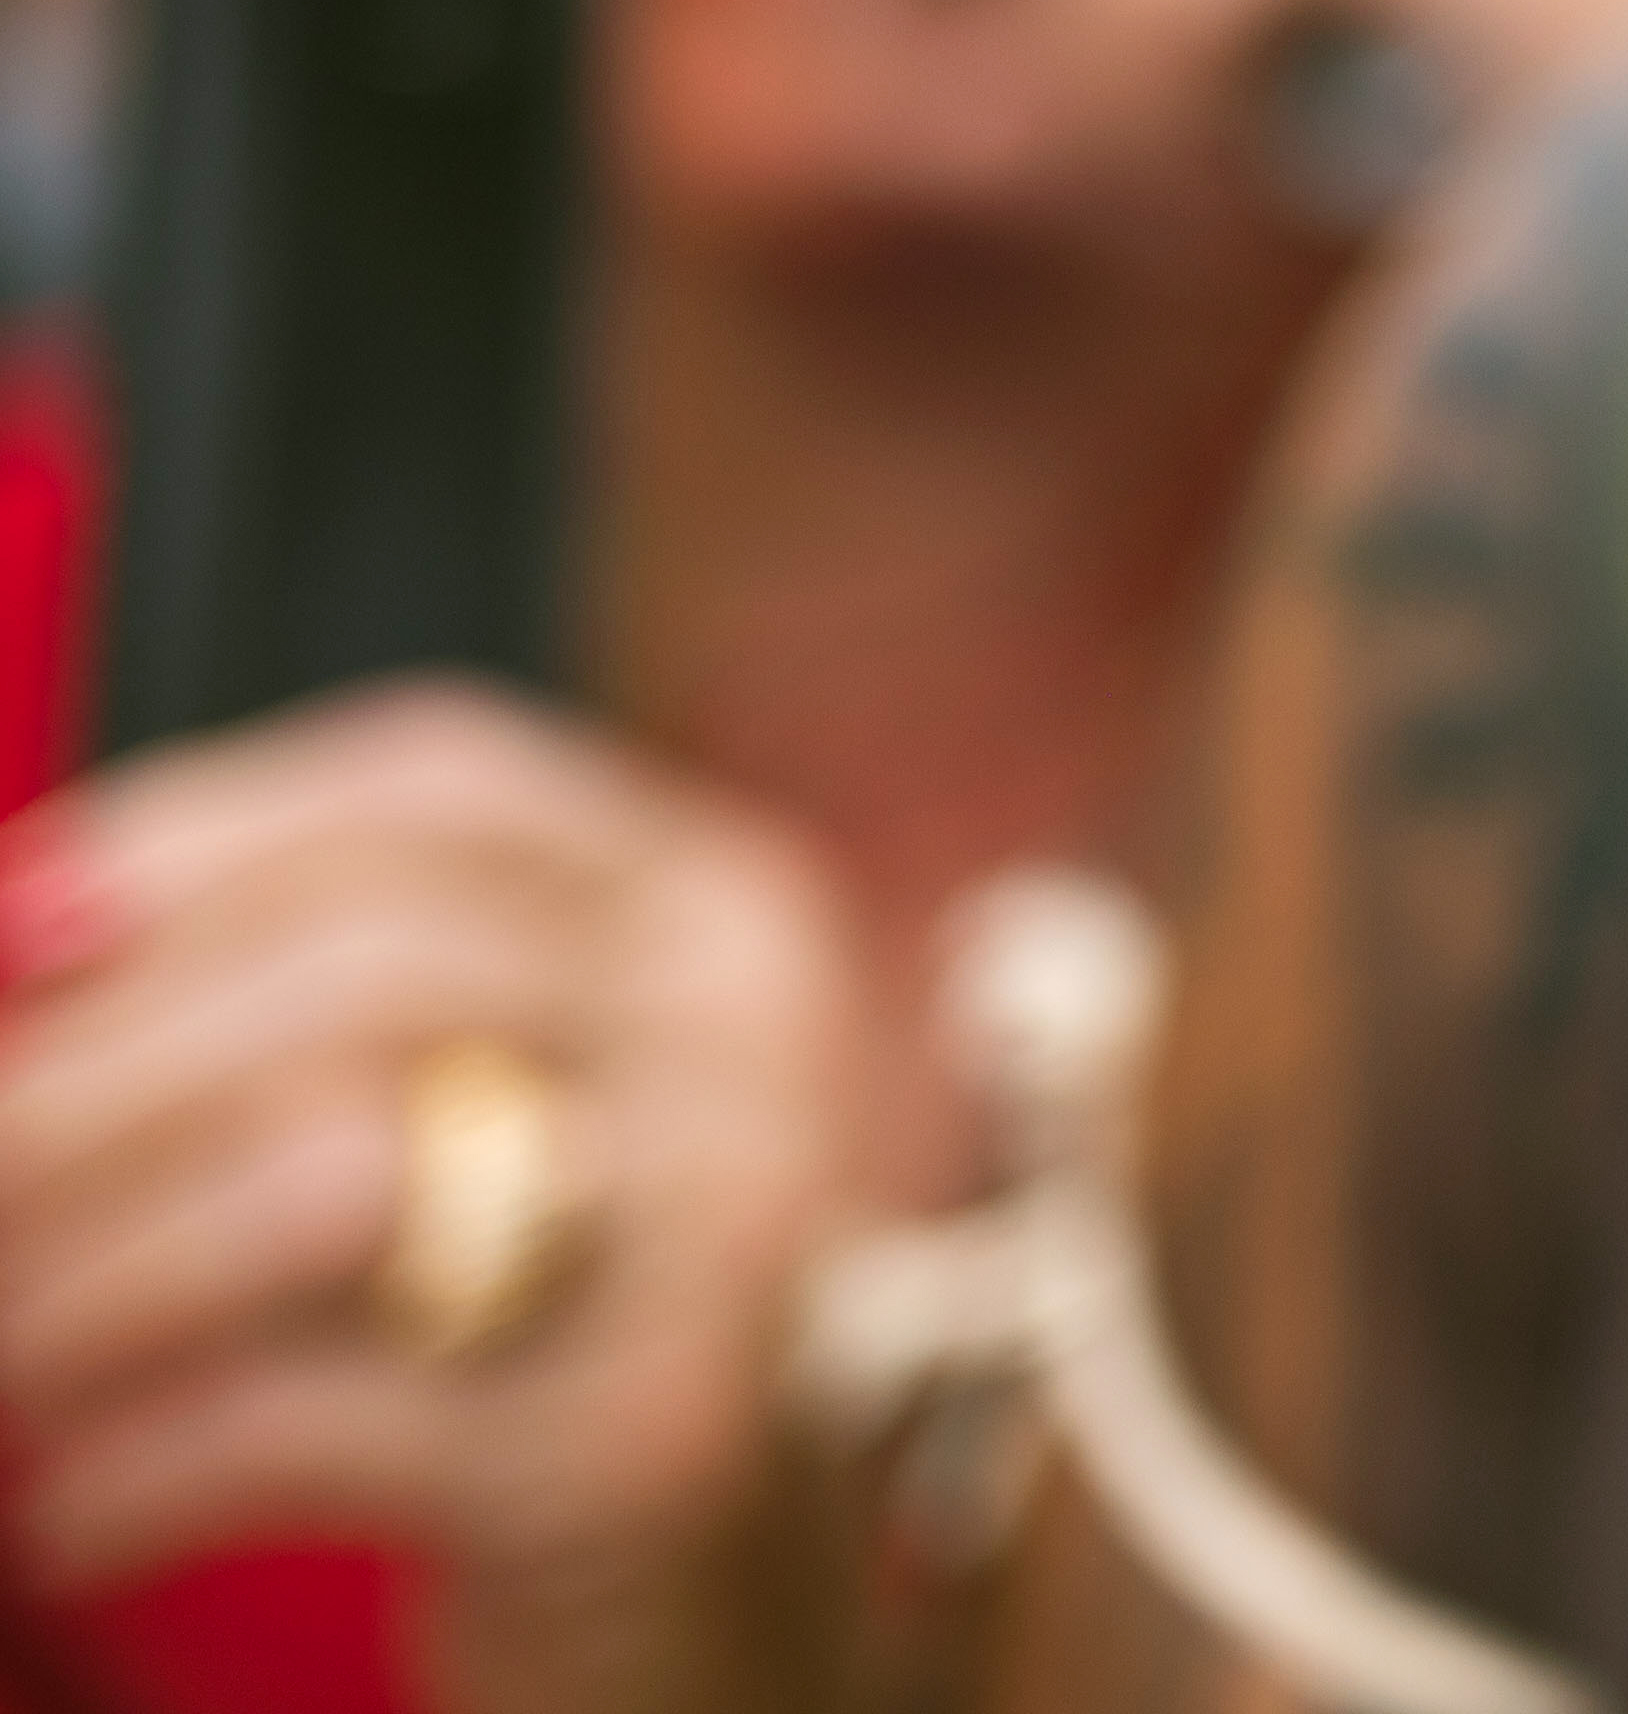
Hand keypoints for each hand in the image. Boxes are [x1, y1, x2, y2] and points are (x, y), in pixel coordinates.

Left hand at [0, 687, 876, 1704]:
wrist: (743, 1622)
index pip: (441, 789)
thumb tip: (12, 937)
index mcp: (725, 912)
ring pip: (328, 1173)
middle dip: (81, 1085)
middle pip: (359, 969)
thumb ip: (325, 1010)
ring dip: (86, 1282)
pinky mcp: (651, 1444)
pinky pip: (310, 1416)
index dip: (191, 836)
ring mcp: (733, 1233)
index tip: (0, 933)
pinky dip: (138, 1468)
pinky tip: (78, 1513)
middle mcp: (766, 1033)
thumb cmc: (550, 1340)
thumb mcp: (496, 1123)